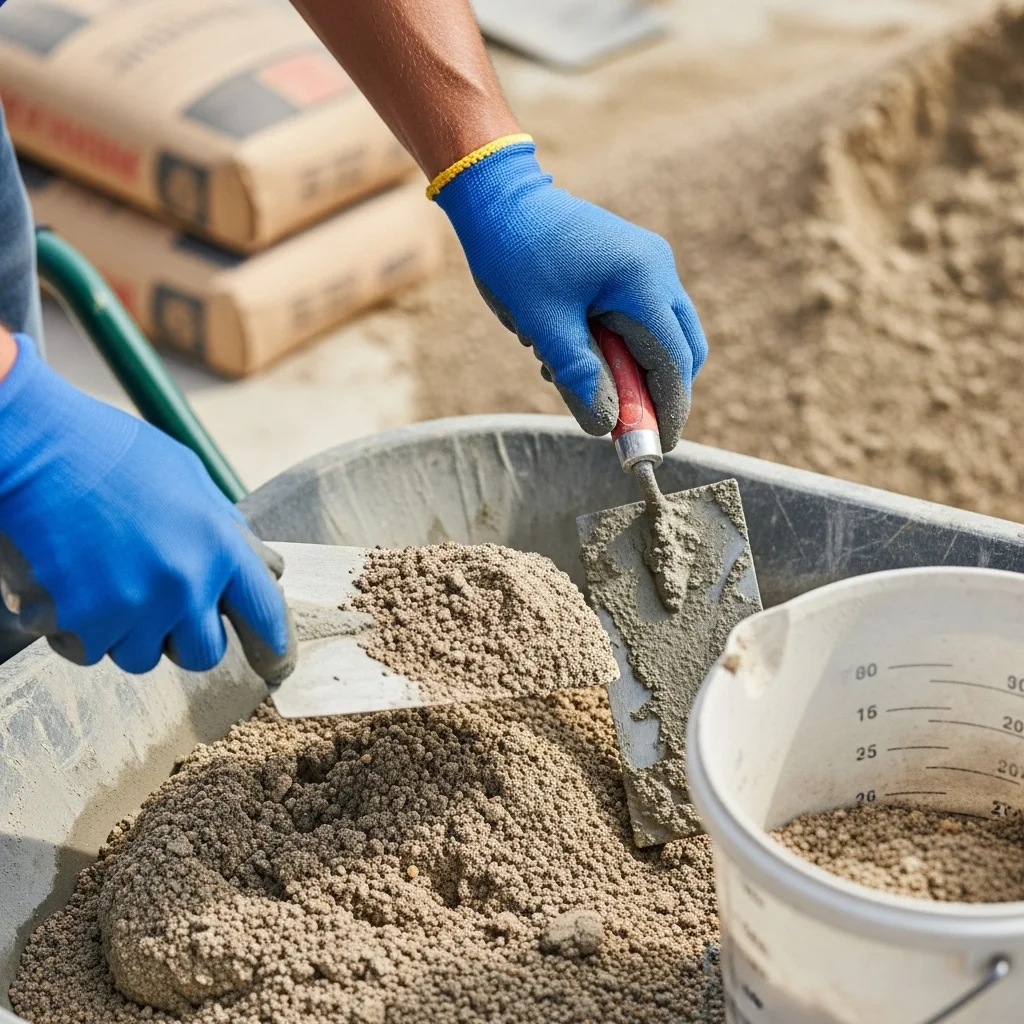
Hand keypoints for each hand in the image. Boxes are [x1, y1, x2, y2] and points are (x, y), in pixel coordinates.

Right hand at [0, 333, 295, 681]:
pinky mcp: (79, 623)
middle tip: (155, 604)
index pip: (265, 612)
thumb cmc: (111, 454)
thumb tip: (264, 568)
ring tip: (102, 578)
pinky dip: (76, 629)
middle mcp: (184, 583)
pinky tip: (67, 583)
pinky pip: (87, 651)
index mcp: (218, 544)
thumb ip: (225, 530)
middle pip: (202, 654)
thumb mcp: (189, 479)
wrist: (34, 446)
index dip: (274, 645)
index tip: (277, 666)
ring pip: (140, 656)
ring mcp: (131, 606)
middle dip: (181, 638)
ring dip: (125, 632)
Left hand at [433, 139, 707, 449]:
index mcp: (642, 281)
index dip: (669, 408)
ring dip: (630, 370)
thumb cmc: (515, 255)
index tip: (658, 447)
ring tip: (572, 376)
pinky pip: (639, 319)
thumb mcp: (544, 326)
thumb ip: (580, 377)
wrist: (497, 196)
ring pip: (660, 336)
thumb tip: (606, 427)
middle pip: (681, 349)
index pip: (673, 360)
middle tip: (624, 425)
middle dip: (656, 392)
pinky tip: (572, 350)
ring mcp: (647, 264)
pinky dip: (618, 347)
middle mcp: (657, 269)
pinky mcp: (630, 266)